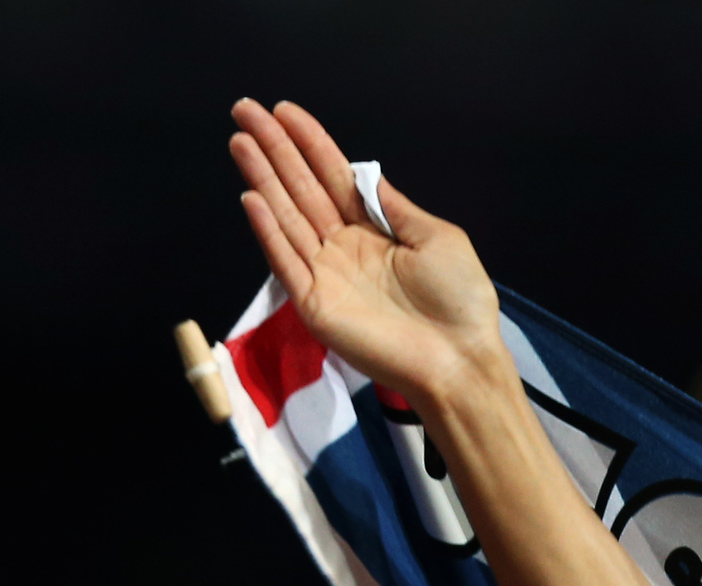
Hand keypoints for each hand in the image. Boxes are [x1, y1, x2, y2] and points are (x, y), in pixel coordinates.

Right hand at [227, 98, 502, 405]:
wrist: (461, 359)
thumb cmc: (459, 301)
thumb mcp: (437, 237)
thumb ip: (394, 206)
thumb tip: (364, 173)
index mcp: (375, 230)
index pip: (333, 177)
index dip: (309, 143)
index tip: (283, 111)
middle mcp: (344, 247)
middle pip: (302, 189)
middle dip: (274, 149)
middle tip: (244, 110)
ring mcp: (327, 275)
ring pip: (287, 217)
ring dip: (263, 178)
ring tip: (240, 141)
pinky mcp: (316, 305)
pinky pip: (286, 261)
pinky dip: (269, 231)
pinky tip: (252, 197)